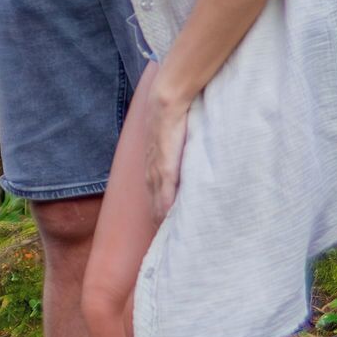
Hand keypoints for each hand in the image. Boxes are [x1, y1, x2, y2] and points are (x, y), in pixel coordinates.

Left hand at [143, 79, 194, 220]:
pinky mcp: (165, 166)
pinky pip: (164, 192)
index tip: (160, 221)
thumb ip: (177, 148)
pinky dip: (164, 207)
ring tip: (167, 233)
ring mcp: (156, 167)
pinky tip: (167, 220)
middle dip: (157, 217)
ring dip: (160, 216)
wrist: (167, 100)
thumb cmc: (174, 112)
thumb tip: (185, 151)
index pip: (153, 190)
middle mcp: (151, 167)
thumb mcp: (173, 134)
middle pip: (152, 199)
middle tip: (164, 236)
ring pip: (156, 199)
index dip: (156, 206)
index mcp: (153, 160)